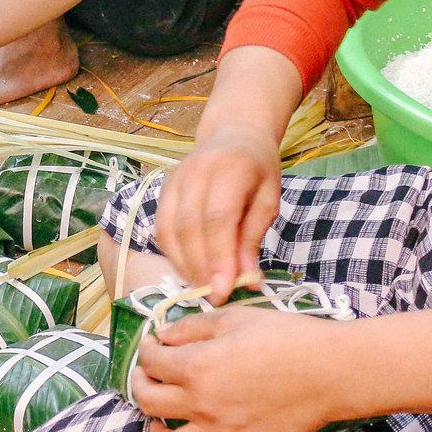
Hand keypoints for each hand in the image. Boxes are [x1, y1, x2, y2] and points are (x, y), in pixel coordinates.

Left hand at [130, 307, 340, 431]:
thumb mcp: (233, 317)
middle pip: (148, 402)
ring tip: (163, 418)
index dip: (146, 350)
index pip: (151, 362)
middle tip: (146, 377)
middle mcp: (202, 404)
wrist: (330, 370)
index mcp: (196, 367)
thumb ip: (191, 327)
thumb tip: (162, 337)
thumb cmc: (285, 337)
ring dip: (158, 430)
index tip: (151, 346)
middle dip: (140, 385)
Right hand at [154, 125, 280, 297]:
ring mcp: (174, 178)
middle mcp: (196, 171)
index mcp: (230, 169)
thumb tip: (246, 279)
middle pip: (189, 227)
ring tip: (202, 288)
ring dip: (183, 264)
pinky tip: (188, 270)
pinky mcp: (163, 188)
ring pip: (169, 229)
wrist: (233, 133)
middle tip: (214, 297)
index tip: (224, 291)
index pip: (218, 219)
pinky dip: (172, 253)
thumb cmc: (258, 169)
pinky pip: (161, 227)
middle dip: (200, 267)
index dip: (218, 258)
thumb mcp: (269, 199)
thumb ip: (253, 237)